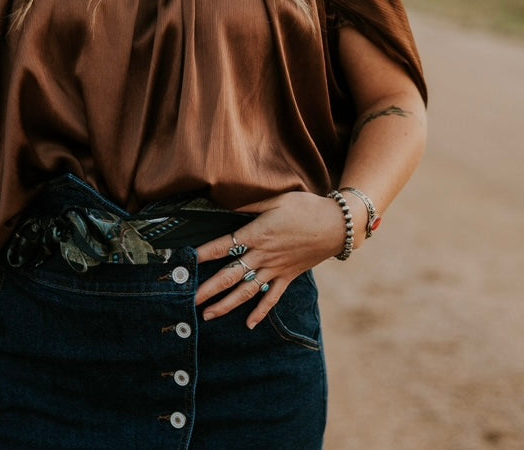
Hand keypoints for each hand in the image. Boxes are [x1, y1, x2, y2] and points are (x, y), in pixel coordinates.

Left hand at [194, 191, 350, 328]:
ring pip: (246, 291)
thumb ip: (251, 205)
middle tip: (188, 301)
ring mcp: (275, 269)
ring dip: (226, 305)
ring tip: (207, 315)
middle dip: (207, 290)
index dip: (203, 254)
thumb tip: (228, 205)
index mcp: (257, 234)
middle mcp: (263, 255)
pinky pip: (272, 298)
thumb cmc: (306, 208)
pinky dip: (260, 312)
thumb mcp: (277, 199)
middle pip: (230, 276)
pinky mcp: (288, 277)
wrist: (337, 225)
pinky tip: (249, 324)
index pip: (223, 246)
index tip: (186, 261)